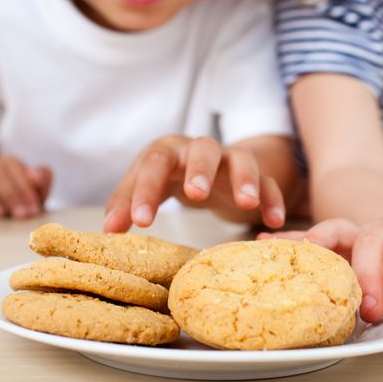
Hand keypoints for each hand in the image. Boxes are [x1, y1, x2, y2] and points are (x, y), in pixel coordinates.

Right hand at [0, 154, 52, 219]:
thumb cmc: (14, 188)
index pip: (17, 171)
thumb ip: (41, 179)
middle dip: (11, 195)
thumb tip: (38, 176)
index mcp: (9, 161)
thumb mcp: (32, 184)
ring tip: (0, 214)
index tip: (34, 209)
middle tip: (20, 215)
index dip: (26, 189)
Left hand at [104, 135, 285, 231]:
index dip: (145, 191)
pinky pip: (269, 183)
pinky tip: (274, 221)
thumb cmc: (172, 177)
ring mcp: (232, 161)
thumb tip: (108, 231)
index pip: (154, 164)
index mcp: (169, 151)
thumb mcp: (148, 186)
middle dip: (200, 170)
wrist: (210, 166)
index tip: (139, 223)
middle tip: (195, 194)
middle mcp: (201, 151)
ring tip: (247, 204)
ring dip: (245, 179)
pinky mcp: (257, 176)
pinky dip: (272, 199)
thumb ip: (126, 203)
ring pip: (242, 160)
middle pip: (203, 150)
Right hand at [260, 209, 382, 325]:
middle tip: (369, 314)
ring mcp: (361, 230)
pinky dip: (286, 240)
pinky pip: (309, 238)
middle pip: (373, 240)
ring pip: (336, 231)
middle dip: (367, 276)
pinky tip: (261, 246)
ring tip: (297, 264)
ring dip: (318, 248)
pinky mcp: (339, 240)